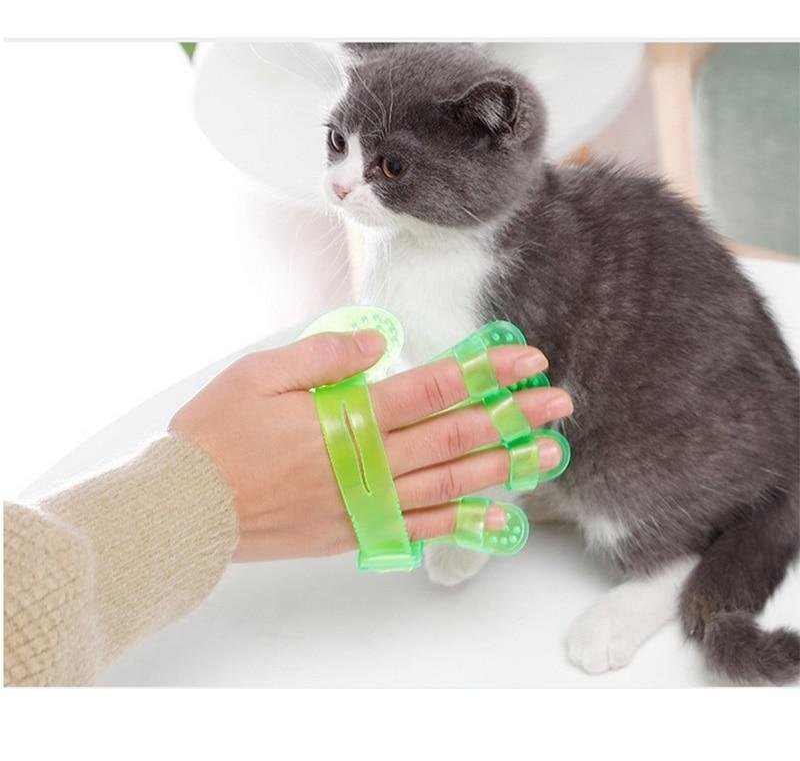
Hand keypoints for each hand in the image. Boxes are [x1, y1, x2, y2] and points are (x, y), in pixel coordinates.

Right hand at [169, 330, 572, 561]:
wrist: (188, 508)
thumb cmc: (218, 435)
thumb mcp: (259, 374)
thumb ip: (324, 354)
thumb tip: (378, 342)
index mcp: (348, 417)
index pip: (432, 388)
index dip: (483, 372)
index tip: (524, 358)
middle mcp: (369, 462)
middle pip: (455, 437)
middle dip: (510, 416)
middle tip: (558, 404)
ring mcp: (367, 503)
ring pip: (450, 485)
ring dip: (503, 467)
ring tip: (547, 455)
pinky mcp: (357, 531)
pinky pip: (420, 529)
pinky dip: (462, 524)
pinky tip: (500, 517)